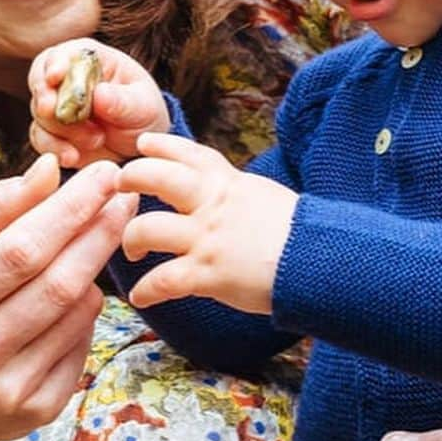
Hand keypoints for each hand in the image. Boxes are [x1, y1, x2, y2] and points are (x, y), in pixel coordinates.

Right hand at [0, 153, 137, 440]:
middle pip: (56, 284)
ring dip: (96, 268)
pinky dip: (88, 311)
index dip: (70, 209)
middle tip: (125, 196)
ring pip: (76, 314)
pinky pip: (82, 347)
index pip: (21, 250)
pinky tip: (82, 291)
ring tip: (101, 235)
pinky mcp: (35, 413)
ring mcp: (5, 393)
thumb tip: (49, 168)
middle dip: (98, 232)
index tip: (104, 174)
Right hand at [28, 38, 168, 166]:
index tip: (55, 77)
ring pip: (40, 114)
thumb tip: (100, 94)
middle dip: (45, 99)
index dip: (54, 63)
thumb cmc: (144, 113)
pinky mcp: (52, 133)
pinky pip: (41, 139)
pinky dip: (55, 149)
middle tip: (53, 112)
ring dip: (61, 131)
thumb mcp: (143, 106)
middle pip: (41, 82)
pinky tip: (73, 157)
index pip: (62, 54)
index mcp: (89, 60)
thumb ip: (123, 101)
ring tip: (96, 140)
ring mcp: (56, 106)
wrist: (140, 145)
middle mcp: (66, 79)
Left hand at [118, 132, 296, 312]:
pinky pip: (162, 281)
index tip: (142, 144)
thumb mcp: (264, 196)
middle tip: (120, 188)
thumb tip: (222, 192)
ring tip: (131, 250)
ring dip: (131, 239)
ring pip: (147, 229)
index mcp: (228, 183)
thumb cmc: (299, 234)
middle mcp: (212, 205)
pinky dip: (146, 290)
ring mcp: (207, 238)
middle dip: (131, 179)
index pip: (188, 153)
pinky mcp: (207, 274)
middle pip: (156, 177)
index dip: (161, 145)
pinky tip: (141, 296)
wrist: (321, 261)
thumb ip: (235, 192)